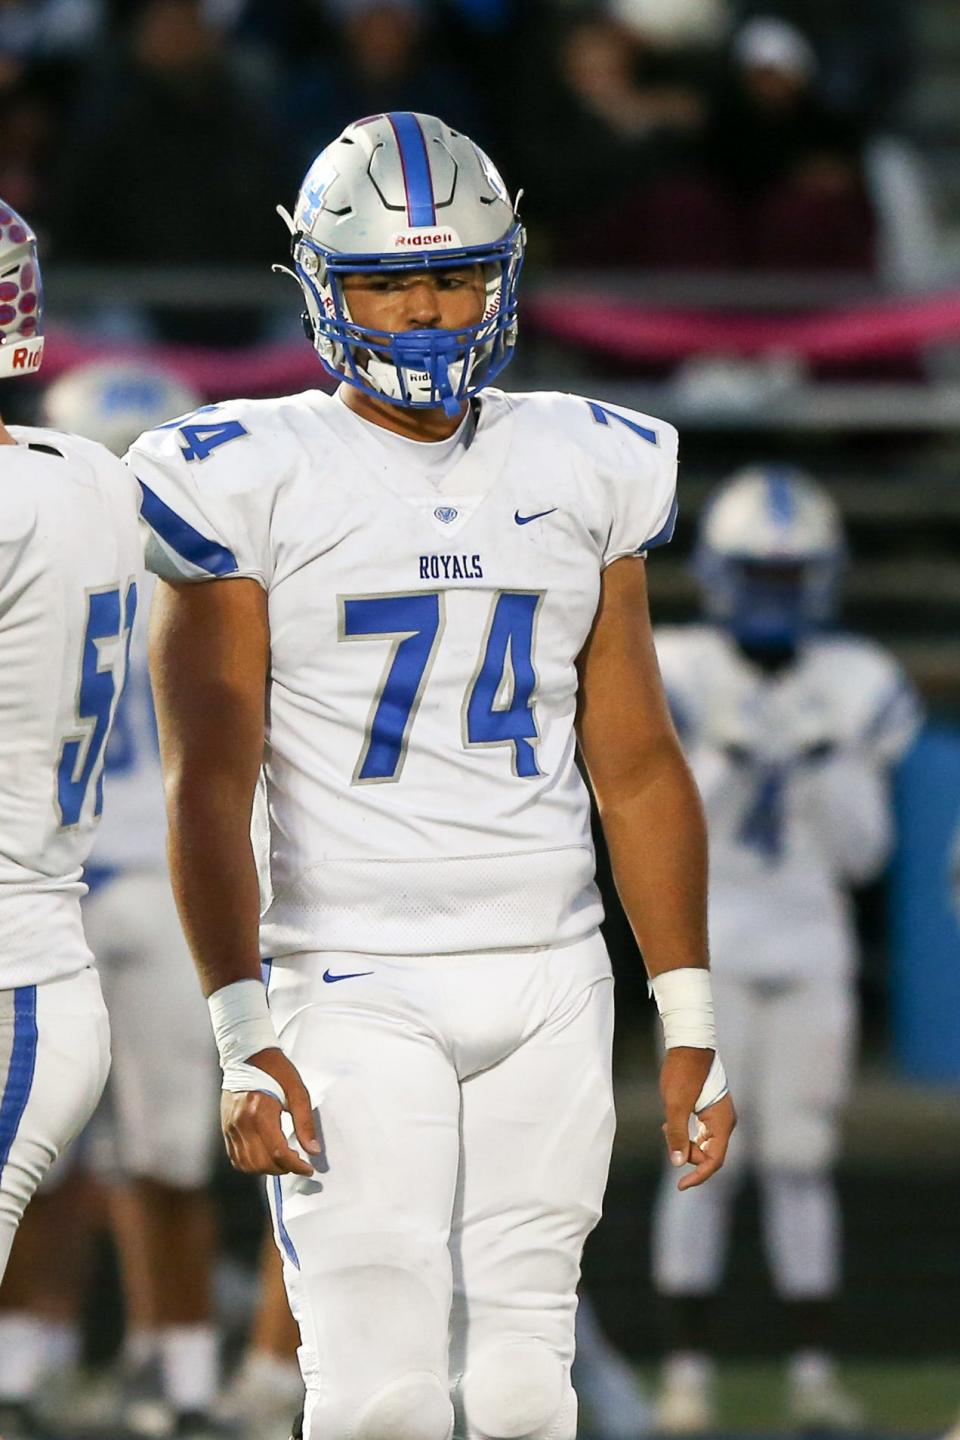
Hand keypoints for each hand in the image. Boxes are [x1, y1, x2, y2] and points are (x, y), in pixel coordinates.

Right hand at [220, 1047, 324, 1176]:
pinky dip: (251, 1164)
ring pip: (246, 1165)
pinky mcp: (226, 1128)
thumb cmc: (276, 1070)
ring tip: (282, 1160)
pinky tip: (264, 1156)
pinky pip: (235, 1157)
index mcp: (260, 1113)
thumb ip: (305, 1123)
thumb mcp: (298, 1092)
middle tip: (297, 1162)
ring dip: (266, 1169)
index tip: (308, 1168)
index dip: (295, 1166)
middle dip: (282, 1169)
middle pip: (261, 1163)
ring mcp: (231, 1127)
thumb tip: (314, 1151)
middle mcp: (242, 1124)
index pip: (278, 1153)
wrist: (247, 1055)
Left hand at [659, 1047, 735, 1190]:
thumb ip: (677, 1135)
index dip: (698, 1176)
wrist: (688, 1046)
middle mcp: (725, 1122)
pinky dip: (687, 1134)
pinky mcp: (712, 1110)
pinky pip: (702, 1133)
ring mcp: (720, 1116)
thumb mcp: (675, 1106)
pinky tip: (671, 1124)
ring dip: (685, 1143)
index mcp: (722, 1123)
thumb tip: (677, 1163)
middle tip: (666, 1133)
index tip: (680, 1185)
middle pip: (708, 1154)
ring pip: (704, 1144)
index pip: (714, 1161)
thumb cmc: (682, 1073)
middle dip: (687, 1153)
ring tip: (667, 1127)